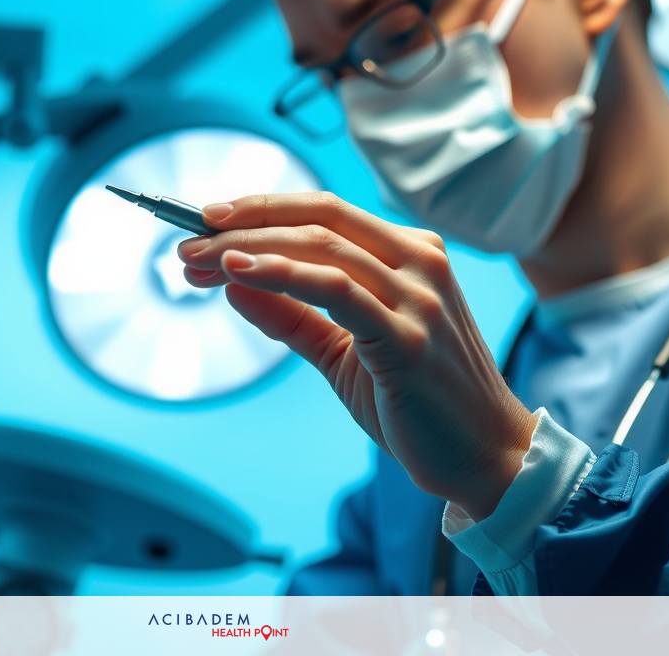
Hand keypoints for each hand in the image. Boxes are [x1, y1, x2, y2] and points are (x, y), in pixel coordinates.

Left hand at [178, 192, 535, 520]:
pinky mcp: (410, 336)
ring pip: (321, 245)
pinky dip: (282, 273)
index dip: (260, 209)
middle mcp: (419, 261)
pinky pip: (336, 289)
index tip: (203, 223)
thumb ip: (292, 316)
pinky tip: (238, 273)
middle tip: (184, 244)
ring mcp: (419, 296)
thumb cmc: (417, 403)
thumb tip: (231, 284)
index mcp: (410, 253)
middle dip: (243, 222)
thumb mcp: (343, 353)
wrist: (483, 459)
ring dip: (247, 248)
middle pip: (318, 216)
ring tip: (196, 263)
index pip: (324, 211)